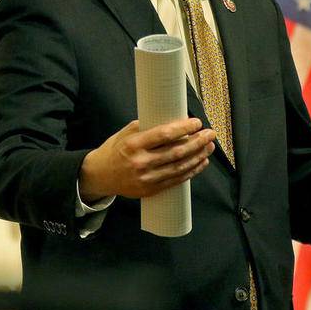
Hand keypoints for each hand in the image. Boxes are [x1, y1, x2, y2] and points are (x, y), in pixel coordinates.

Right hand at [79, 118, 215, 201]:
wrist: (100, 176)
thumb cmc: (116, 150)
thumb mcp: (126, 133)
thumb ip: (148, 126)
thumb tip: (175, 119)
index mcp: (133, 145)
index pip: (165, 135)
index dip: (184, 128)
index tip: (197, 123)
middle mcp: (140, 162)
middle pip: (177, 151)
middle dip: (198, 141)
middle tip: (210, 134)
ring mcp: (146, 178)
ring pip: (180, 167)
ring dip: (199, 156)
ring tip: (209, 146)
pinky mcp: (151, 190)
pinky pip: (176, 180)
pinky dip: (192, 170)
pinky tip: (201, 162)